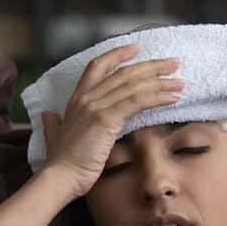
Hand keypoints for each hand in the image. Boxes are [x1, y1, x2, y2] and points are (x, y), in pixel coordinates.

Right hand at [40, 43, 184, 198]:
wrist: (60, 178)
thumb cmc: (61, 164)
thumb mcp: (55, 137)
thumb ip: (52, 124)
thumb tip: (46, 115)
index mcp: (76, 100)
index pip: (98, 66)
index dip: (118, 54)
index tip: (137, 47)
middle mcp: (86, 98)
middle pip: (123, 73)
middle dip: (151, 66)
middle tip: (173, 63)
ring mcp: (96, 106)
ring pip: (134, 85)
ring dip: (161, 81)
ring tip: (180, 81)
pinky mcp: (106, 118)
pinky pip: (137, 101)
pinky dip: (157, 96)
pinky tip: (173, 97)